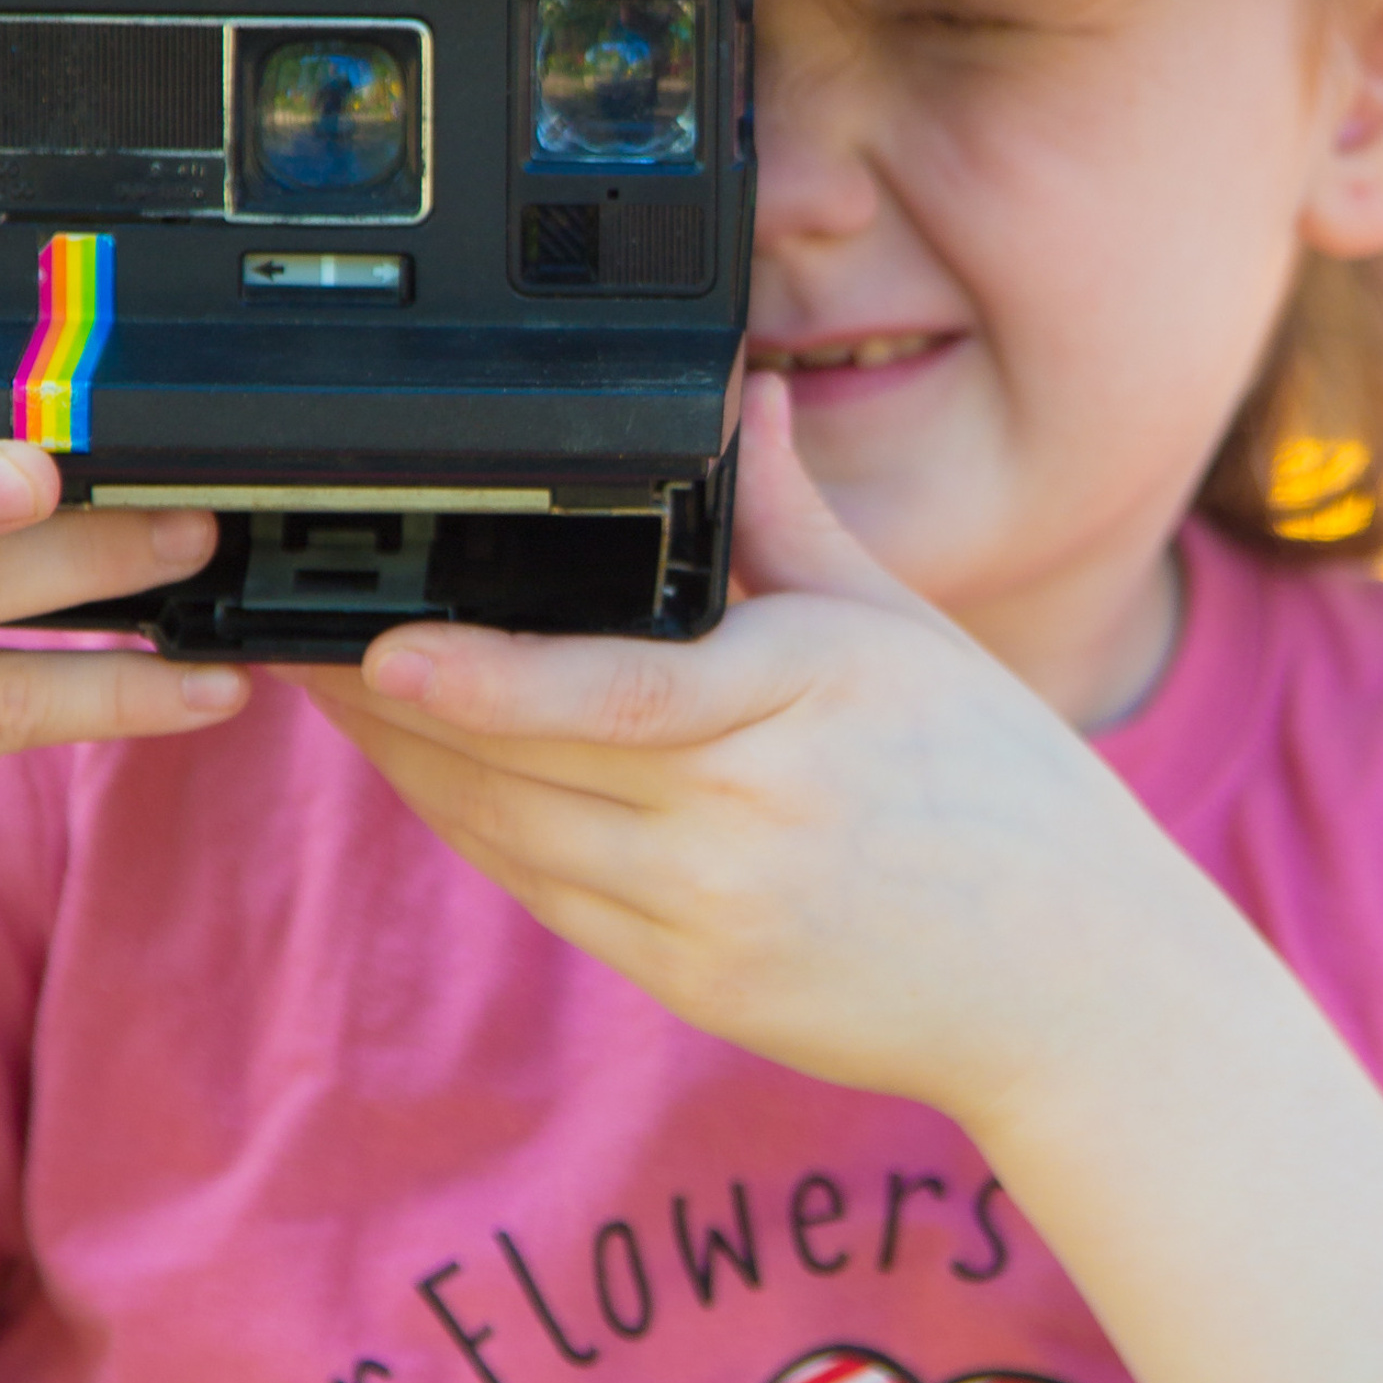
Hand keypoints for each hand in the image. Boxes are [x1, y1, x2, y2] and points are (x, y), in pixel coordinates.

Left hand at [298, 374, 1226, 1125]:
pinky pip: (554, 902)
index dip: (485, 680)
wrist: (1075, 983)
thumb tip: (740, 399)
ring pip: (516, 842)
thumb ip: (794, 519)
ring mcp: (715, 920)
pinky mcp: (696, 984)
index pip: (619, 696)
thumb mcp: (908, 632)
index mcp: (807, 707)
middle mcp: (749, 825)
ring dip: (419, 774)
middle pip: (526, 770)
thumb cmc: (1006, 791)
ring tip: (351, 703)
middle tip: (308, 643)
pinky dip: (485, 837)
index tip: (383, 649)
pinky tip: (447, 783)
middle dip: (399, 709)